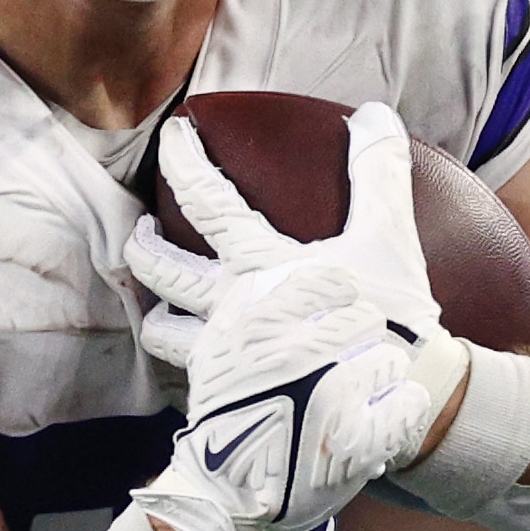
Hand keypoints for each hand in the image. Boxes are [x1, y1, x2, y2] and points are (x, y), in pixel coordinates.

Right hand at [130, 265, 438, 530]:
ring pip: (389, 360)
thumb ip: (247, 306)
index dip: (341, 297)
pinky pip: (409, 402)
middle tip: (347, 362)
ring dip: (378, 380)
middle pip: (366, 318)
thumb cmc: (223, 419)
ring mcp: (331, 395)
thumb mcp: (216, 351)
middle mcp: (297, 352)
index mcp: (261, 324)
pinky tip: (382, 418)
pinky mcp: (360, 437)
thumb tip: (276, 269)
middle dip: (360, 340)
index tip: (337, 314)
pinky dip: (401, 411)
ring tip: (357, 398)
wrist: (227, 498)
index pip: (330, 281)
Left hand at [131, 102, 464, 451]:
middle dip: (141, 242)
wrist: (383, 416)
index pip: (208, 201)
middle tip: (139, 227)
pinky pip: (189, 379)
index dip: (184, 162)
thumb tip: (373, 113)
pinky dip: (188, 365)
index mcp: (262, 267)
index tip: (172, 134)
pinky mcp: (225, 399)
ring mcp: (222, 358)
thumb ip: (379, 175)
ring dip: (153, 309)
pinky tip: (202, 363)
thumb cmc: (388, 327)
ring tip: (158, 302)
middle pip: (163, 268)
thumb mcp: (390, 242)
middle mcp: (229, 310)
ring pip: (161, 329)